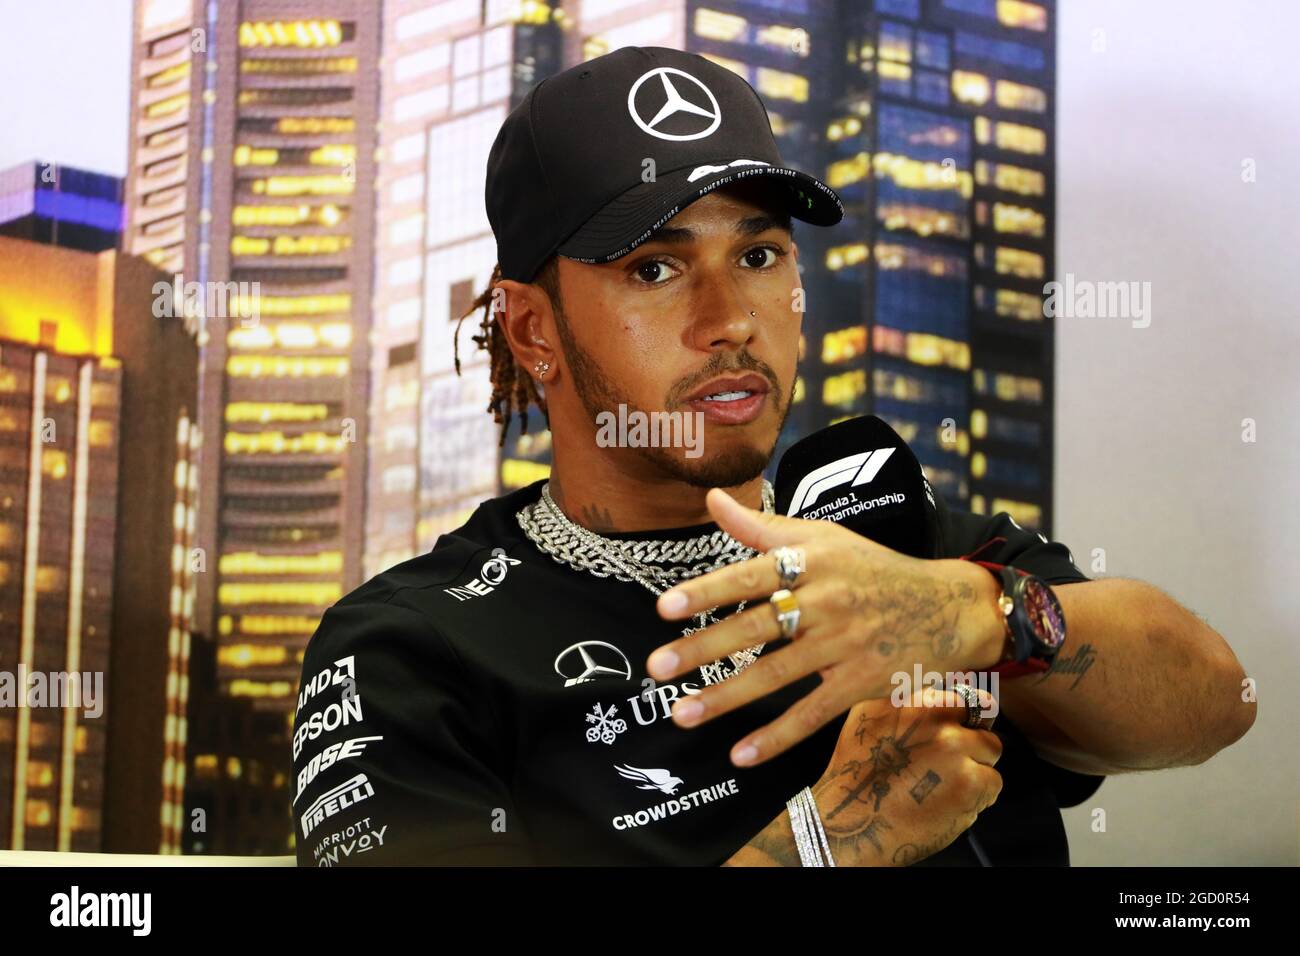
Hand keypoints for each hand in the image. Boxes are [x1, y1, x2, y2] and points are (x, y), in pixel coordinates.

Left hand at [647, 487, 1004, 766]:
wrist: (948, 607)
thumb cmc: (873, 569)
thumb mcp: (823, 538)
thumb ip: (762, 526)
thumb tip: (712, 499)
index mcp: (811, 562)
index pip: (750, 575)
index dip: (707, 591)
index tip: (664, 608)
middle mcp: (825, 601)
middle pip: (756, 627)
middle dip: (703, 649)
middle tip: (656, 667)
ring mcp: (843, 644)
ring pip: (775, 674)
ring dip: (726, 697)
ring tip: (681, 713)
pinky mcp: (859, 682)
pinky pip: (811, 712)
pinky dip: (775, 736)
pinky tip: (740, 754)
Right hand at [808, 687, 1002, 866]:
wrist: (852, 823)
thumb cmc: (856, 774)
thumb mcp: (867, 717)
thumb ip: (904, 700)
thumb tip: (934, 692)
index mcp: (915, 702)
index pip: (964, 696)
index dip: (966, 713)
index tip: (965, 724)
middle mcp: (938, 720)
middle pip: (983, 721)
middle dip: (972, 739)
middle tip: (951, 760)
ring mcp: (956, 751)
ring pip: (991, 751)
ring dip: (976, 766)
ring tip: (945, 784)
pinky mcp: (971, 784)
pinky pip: (993, 783)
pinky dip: (978, 795)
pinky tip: (949, 801)